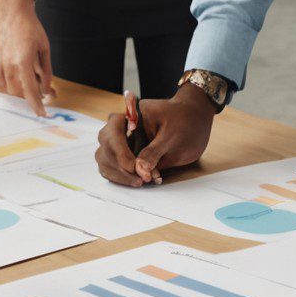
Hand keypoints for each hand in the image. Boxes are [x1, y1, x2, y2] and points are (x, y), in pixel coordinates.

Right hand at [0, 0, 55, 114]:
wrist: (13, 16)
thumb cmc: (31, 29)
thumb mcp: (44, 49)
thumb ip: (46, 72)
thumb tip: (47, 90)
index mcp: (23, 61)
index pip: (29, 90)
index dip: (36, 104)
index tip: (42, 114)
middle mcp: (8, 65)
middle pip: (20, 92)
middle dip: (32, 96)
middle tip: (46, 92)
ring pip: (10, 90)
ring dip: (22, 91)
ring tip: (33, 81)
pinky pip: (1, 83)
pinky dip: (11, 84)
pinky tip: (20, 76)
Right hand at [95, 83, 215, 186]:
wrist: (191, 121)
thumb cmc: (181, 121)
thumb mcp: (171, 135)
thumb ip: (154, 151)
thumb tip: (140, 170)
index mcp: (131, 115)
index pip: (114, 129)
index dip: (119, 149)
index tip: (133, 166)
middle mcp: (121, 128)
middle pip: (106, 146)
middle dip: (119, 165)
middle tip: (140, 179)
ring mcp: (119, 141)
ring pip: (105, 158)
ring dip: (119, 173)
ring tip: (140, 182)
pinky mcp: (122, 155)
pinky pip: (110, 167)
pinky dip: (120, 177)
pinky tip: (135, 181)